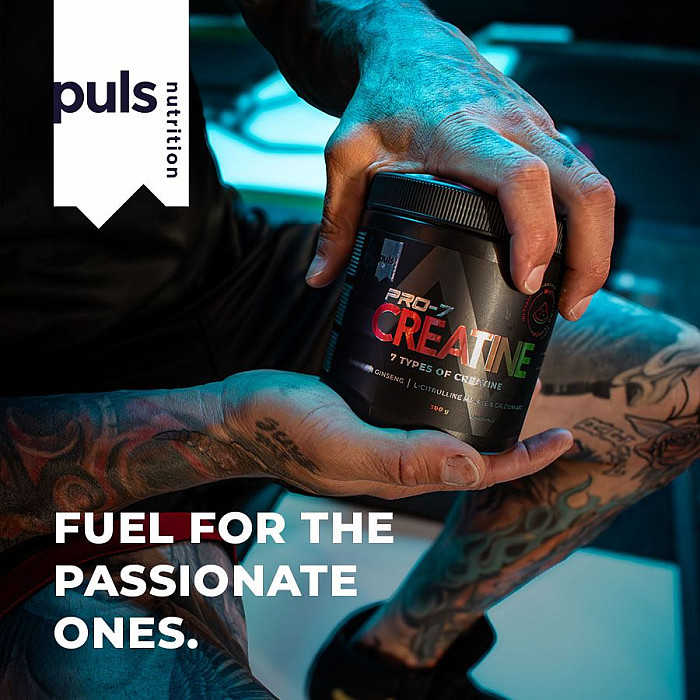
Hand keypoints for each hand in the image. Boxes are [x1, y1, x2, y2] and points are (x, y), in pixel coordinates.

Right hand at [223, 371, 571, 498]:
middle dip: (510, 433)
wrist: (234, 414)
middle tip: (536, 390)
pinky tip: (444, 361)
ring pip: (445, 430)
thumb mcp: (343, 443)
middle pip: (469, 452)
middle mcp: (397, 459)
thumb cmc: (280, 428)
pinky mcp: (365, 413)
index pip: (478, 474)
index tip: (563, 437)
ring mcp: (381, 437)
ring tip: (502, 370)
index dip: (525, 460)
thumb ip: (403, 459)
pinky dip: (442, 391)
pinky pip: (416, 410)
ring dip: (478, 409)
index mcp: (399, 474)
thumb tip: (475, 471)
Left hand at [305, 22, 614, 320]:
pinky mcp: (542, 132)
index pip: (520, 178)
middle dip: (592, 252)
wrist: (413, 47)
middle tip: (569, 306)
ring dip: (596, 243)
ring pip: (593, 183)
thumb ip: (336, 218)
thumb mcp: (348, 154)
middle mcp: (513, 126)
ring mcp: (536, 126)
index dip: (534, 232)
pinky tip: (561, 259)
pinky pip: (579, 178)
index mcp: (464, 132)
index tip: (526, 280)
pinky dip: (582, 222)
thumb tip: (322, 278)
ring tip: (571, 296)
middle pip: (584, 185)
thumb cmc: (382, 98)